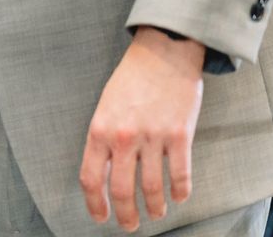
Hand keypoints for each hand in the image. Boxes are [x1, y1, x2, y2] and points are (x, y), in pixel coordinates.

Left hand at [78, 27, 204, 230]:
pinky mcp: (180, 135)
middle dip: (126, 215)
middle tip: (129, 225)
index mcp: (100, 129)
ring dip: (155, 208)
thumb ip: (105, 140)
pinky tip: (179, 197)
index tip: (100, 217)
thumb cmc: (131, 80)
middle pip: (123, 190)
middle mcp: (124, 136)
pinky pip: (180, 175)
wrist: (162, 53)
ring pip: (152, 188)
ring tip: (156, 213)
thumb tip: (105, 174)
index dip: (95, 204)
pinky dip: (180, 192)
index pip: (91, 177)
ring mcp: (153, 137)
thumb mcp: (105, 107)